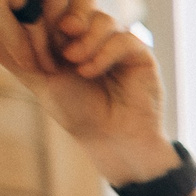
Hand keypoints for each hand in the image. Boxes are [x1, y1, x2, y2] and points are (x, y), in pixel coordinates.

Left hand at [0, 4, 174, 182]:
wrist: (108, 138)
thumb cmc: (73, 108)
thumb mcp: (33, 73)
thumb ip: (14, 47)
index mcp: (67, 32)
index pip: (56, 3)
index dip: (45, 14)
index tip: (41, 45)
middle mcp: (93, 33)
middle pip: (79, 1)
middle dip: (63, 21)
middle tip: (59, 48)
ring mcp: (117, 41)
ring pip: (101, 18)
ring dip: (84, 41)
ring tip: (74, 63)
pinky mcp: (139, 53)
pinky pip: (123, 38)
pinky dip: (103, 54)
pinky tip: (90, 72)